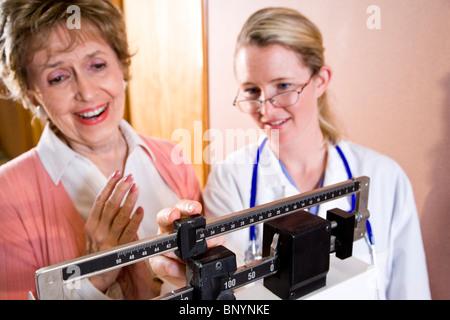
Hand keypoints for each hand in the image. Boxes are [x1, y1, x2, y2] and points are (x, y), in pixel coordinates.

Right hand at [84, 171, 143, 292]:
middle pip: (110, 205)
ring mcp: (108, 239)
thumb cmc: (96, 252)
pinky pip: (129, 232)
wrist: (93, 276)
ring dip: (129, 200)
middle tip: (129, 177)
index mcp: (91, 224)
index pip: (100, 200)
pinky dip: (135, 220)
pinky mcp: (119, 249)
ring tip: (136, 187)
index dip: (109, 185)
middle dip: (120, 188)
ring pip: (120, 216)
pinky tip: (141, 210)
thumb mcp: (94, 232)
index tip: (117, 173)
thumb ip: (103, 216)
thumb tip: (116, 197)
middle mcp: (98, 230)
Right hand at [149, 200, 224, 287]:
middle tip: (173, 215)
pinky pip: (158, 263)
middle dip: (168, 215)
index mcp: (184, 221)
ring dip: (169, 248)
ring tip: (181, 256)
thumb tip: (209, 240)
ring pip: (159, 243)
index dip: (188, 206)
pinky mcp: (158, 262)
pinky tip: (173, 267)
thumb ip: (215, 240)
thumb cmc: (205, 253)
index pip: (184, 208)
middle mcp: (170, 230)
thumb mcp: (215, 244)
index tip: (195, 208)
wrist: (199, 272)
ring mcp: (162, 246)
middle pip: (164, 217)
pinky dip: (166, 266)